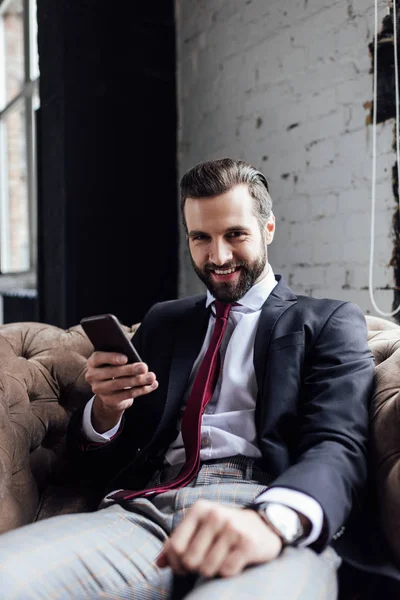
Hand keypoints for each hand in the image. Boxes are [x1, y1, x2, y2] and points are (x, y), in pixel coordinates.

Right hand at [85, 352, 157, 432]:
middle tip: (144, 367)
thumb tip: (139, 363)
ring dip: (138, 380)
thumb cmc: (116, 369)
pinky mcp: (109, 400)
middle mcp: (92, 376)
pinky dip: (142, 390)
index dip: (111, 357)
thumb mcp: (114, 362)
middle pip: (111, 372)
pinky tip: (152, 385)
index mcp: (93, 362)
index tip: (126, 358)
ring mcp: (99, 389)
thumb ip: (122, 359)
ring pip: (120, 384)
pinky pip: (127, 395)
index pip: (98, 358)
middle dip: (130, 370)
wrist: (110, 392)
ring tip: (151, 377)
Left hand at [156, 499, 282, 577]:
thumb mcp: (201, 527)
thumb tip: (158, 563)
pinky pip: (226, 572)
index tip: (184, 566)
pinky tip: (234, 561)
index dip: (176, 563)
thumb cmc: (225, 529)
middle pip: (190, 560)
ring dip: (212, 571)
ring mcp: (232, 528)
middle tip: (205, 563)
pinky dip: (228, 573)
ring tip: (220, 560)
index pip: (175, 547)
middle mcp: (215, 515)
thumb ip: (178, 542)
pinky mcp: (247, 543)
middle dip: (195, 569)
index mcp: (200, 509)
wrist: (263, 525)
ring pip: (207, 569)